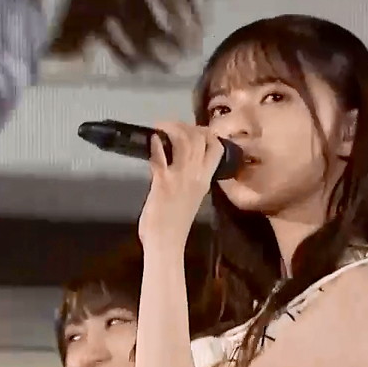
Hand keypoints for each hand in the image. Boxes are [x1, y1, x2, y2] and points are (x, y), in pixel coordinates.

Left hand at [136, 121, 221, 248]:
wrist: (167, 242)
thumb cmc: (177, 224)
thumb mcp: (191, 198)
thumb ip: (189, 180)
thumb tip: (180, 165)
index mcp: (205, 181)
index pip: (216, 149)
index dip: (208, 134)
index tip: (195, 129)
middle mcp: (196, 176)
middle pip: (200, 139)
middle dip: (187, 126)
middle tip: (172, 125)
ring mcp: (180, 177)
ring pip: (184, 141)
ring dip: (171, 129)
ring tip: (161, 126)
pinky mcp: (163, 181)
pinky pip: (160, 156)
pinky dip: (155, 144)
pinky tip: (151, 138)